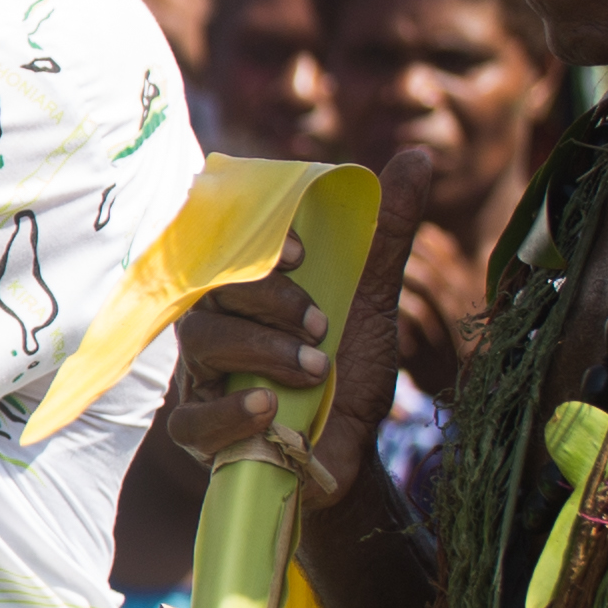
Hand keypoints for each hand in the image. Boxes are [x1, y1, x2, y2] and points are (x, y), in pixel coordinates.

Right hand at [153, 142, 434, 505]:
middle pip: (212, 293)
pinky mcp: (201, 433)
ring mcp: (202, 378)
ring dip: (259, 350)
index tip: (301, 253)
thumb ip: (386, 233)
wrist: (348, 452)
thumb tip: (415, 155)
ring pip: (202, 344)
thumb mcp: (373, 300)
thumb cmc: (349, 372)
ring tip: (314, 368)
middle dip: (267, 301)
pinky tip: (268, 408)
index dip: (256, 244)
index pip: (229, 249)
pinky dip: (228, 412)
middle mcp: (217, 326)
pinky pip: (191, 420)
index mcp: (249, 291)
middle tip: (321, 323)